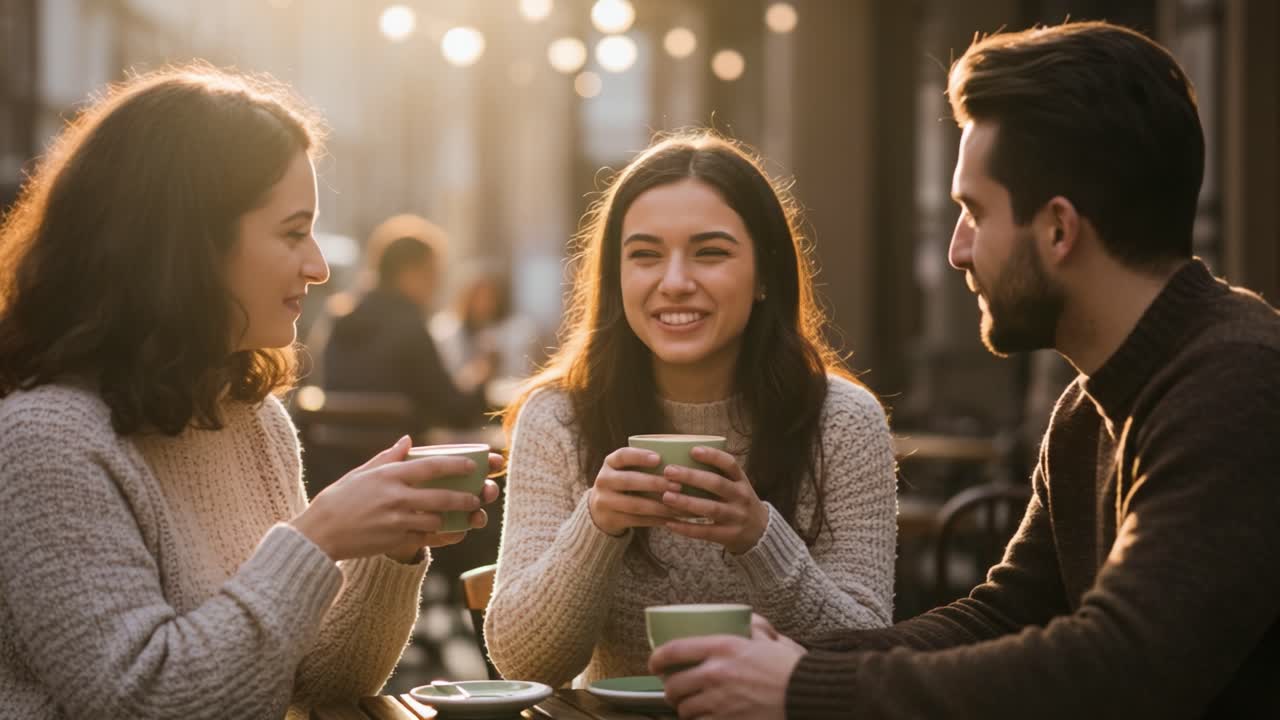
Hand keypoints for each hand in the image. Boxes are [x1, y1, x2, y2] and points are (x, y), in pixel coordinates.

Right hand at [290, 437, 492, 561]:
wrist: (319, 534)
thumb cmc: (339, 500)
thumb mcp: (361, 473)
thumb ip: (388, 457)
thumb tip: (408, 440)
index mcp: (388, 475)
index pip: (430, 466)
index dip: (456, 466)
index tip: (472, 466)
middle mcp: (395, 497)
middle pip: (441, 496)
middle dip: (465, 497)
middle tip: (477, 497)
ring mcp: (395, 520)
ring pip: (436, 519)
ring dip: (454, 518)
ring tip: (468, 515)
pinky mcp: (394, 540)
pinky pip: (427, 539)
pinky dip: (443, 536)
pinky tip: (454, 533)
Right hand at [588, 447, 682, 535]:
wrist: (600, 510)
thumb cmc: (624, 483)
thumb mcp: (625, 470)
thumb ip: (643, 465)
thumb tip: (680, 462)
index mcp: (609, 463)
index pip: (622, 455)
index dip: (640, 456)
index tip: (659, 458)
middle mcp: (603, 480)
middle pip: (630, 481)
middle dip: (655, 483)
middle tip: (678, 485)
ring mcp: (604, 501)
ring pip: (636, 504)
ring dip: (660, 506)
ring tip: (680, 505)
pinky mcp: (611, 519)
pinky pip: (637, 520)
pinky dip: (657, 520)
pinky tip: (672, 518)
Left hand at [649, 614, 804, 719]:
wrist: (807, 695)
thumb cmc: (790, 668)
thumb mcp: (770, 638)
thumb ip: (753, 626)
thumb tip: (743, 619)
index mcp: (723, 647)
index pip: (675, 650)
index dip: (657, 658)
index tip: (654, 663)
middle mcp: (716, 673)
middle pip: (674, 685)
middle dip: (670, 689)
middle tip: (674, 689)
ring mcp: (720, 701)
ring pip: (684, 709)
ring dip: (684, 709)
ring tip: (691, 706)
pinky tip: (706, 718)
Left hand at [660, 445, 768, 553]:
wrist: (761, 532)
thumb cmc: (738, 502)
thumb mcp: (737, 485)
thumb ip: (718, 474)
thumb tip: (682, 456)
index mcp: (741, 480)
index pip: (730, 464)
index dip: (712, 456)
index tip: (693, 450)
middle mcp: (741, 496)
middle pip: (717, 484)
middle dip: (692, 477)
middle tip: (668, 471)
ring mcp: (736, 517)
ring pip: (711, 508)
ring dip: (687, 502)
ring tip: (666, 496)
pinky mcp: (729, 535)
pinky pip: (705, 531)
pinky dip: (687, 528)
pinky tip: (669, 523)